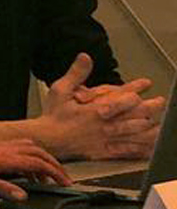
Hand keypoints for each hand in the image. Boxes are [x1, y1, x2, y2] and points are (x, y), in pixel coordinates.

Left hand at [0, 134, 66, 198]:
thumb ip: (1, 188)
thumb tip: (22, 196)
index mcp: (5, 158)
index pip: (38, 163)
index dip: (55, 173)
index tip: (65, 182)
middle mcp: (6, 149)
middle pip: (40, 153)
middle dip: (56, 166)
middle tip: (65, 179)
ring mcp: (2, 146)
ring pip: (32, 148)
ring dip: (45, 160)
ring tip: (50, 176)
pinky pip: (22, 147)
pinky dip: (33, 156)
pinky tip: (28, 169)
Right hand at [43, 53, 165, 159]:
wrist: (47, 140)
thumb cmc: (53, 115)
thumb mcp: (60, 89)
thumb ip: (75, 73)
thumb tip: (85, 57)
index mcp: (96, 109)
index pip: (122, 98)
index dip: (137, 89)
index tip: (146, 83)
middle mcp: (105, 125)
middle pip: (135, 116)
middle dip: (151, 108)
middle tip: (160, 102)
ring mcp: (107, 139)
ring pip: (136, 135)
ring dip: (151, 129)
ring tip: (162, 125)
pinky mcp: (106, 152)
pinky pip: (128, 151)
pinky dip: (142, 149)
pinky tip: (150, 148)